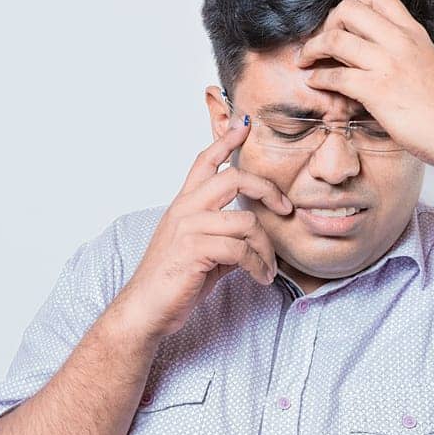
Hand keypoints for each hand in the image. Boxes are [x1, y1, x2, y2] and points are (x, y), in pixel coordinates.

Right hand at [110, 118, 294, 340]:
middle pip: (233, 179)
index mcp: (185, 205)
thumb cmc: (175, 281)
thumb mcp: (204, 252)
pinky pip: (240, 250)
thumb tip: (254, 237)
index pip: (204, 162)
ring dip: (266, 250)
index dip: (225, 141)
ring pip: (245, 222)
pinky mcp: (193, 250)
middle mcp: (185, 210)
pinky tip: (261, 278)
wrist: (147, 309)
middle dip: (268, 190)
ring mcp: (187, 228)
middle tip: (286, 209)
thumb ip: (226, 236)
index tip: (244, 125)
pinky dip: (258, 266)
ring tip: (269, 269)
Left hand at [294, 0, 433, 167]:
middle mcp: (400, 42)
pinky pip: (335, 75)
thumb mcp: (432, 66)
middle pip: (349, 9)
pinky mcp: (377, 91)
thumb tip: (389, 60)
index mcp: (414, 34)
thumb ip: (409, 55)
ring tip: (306, 60)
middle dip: (328, 22)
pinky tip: (315, 82)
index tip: (348, 26)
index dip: (356, 7)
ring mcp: (387, 64)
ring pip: (335, 38)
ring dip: (312, 48)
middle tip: (324, 41)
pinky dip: (319, 78)